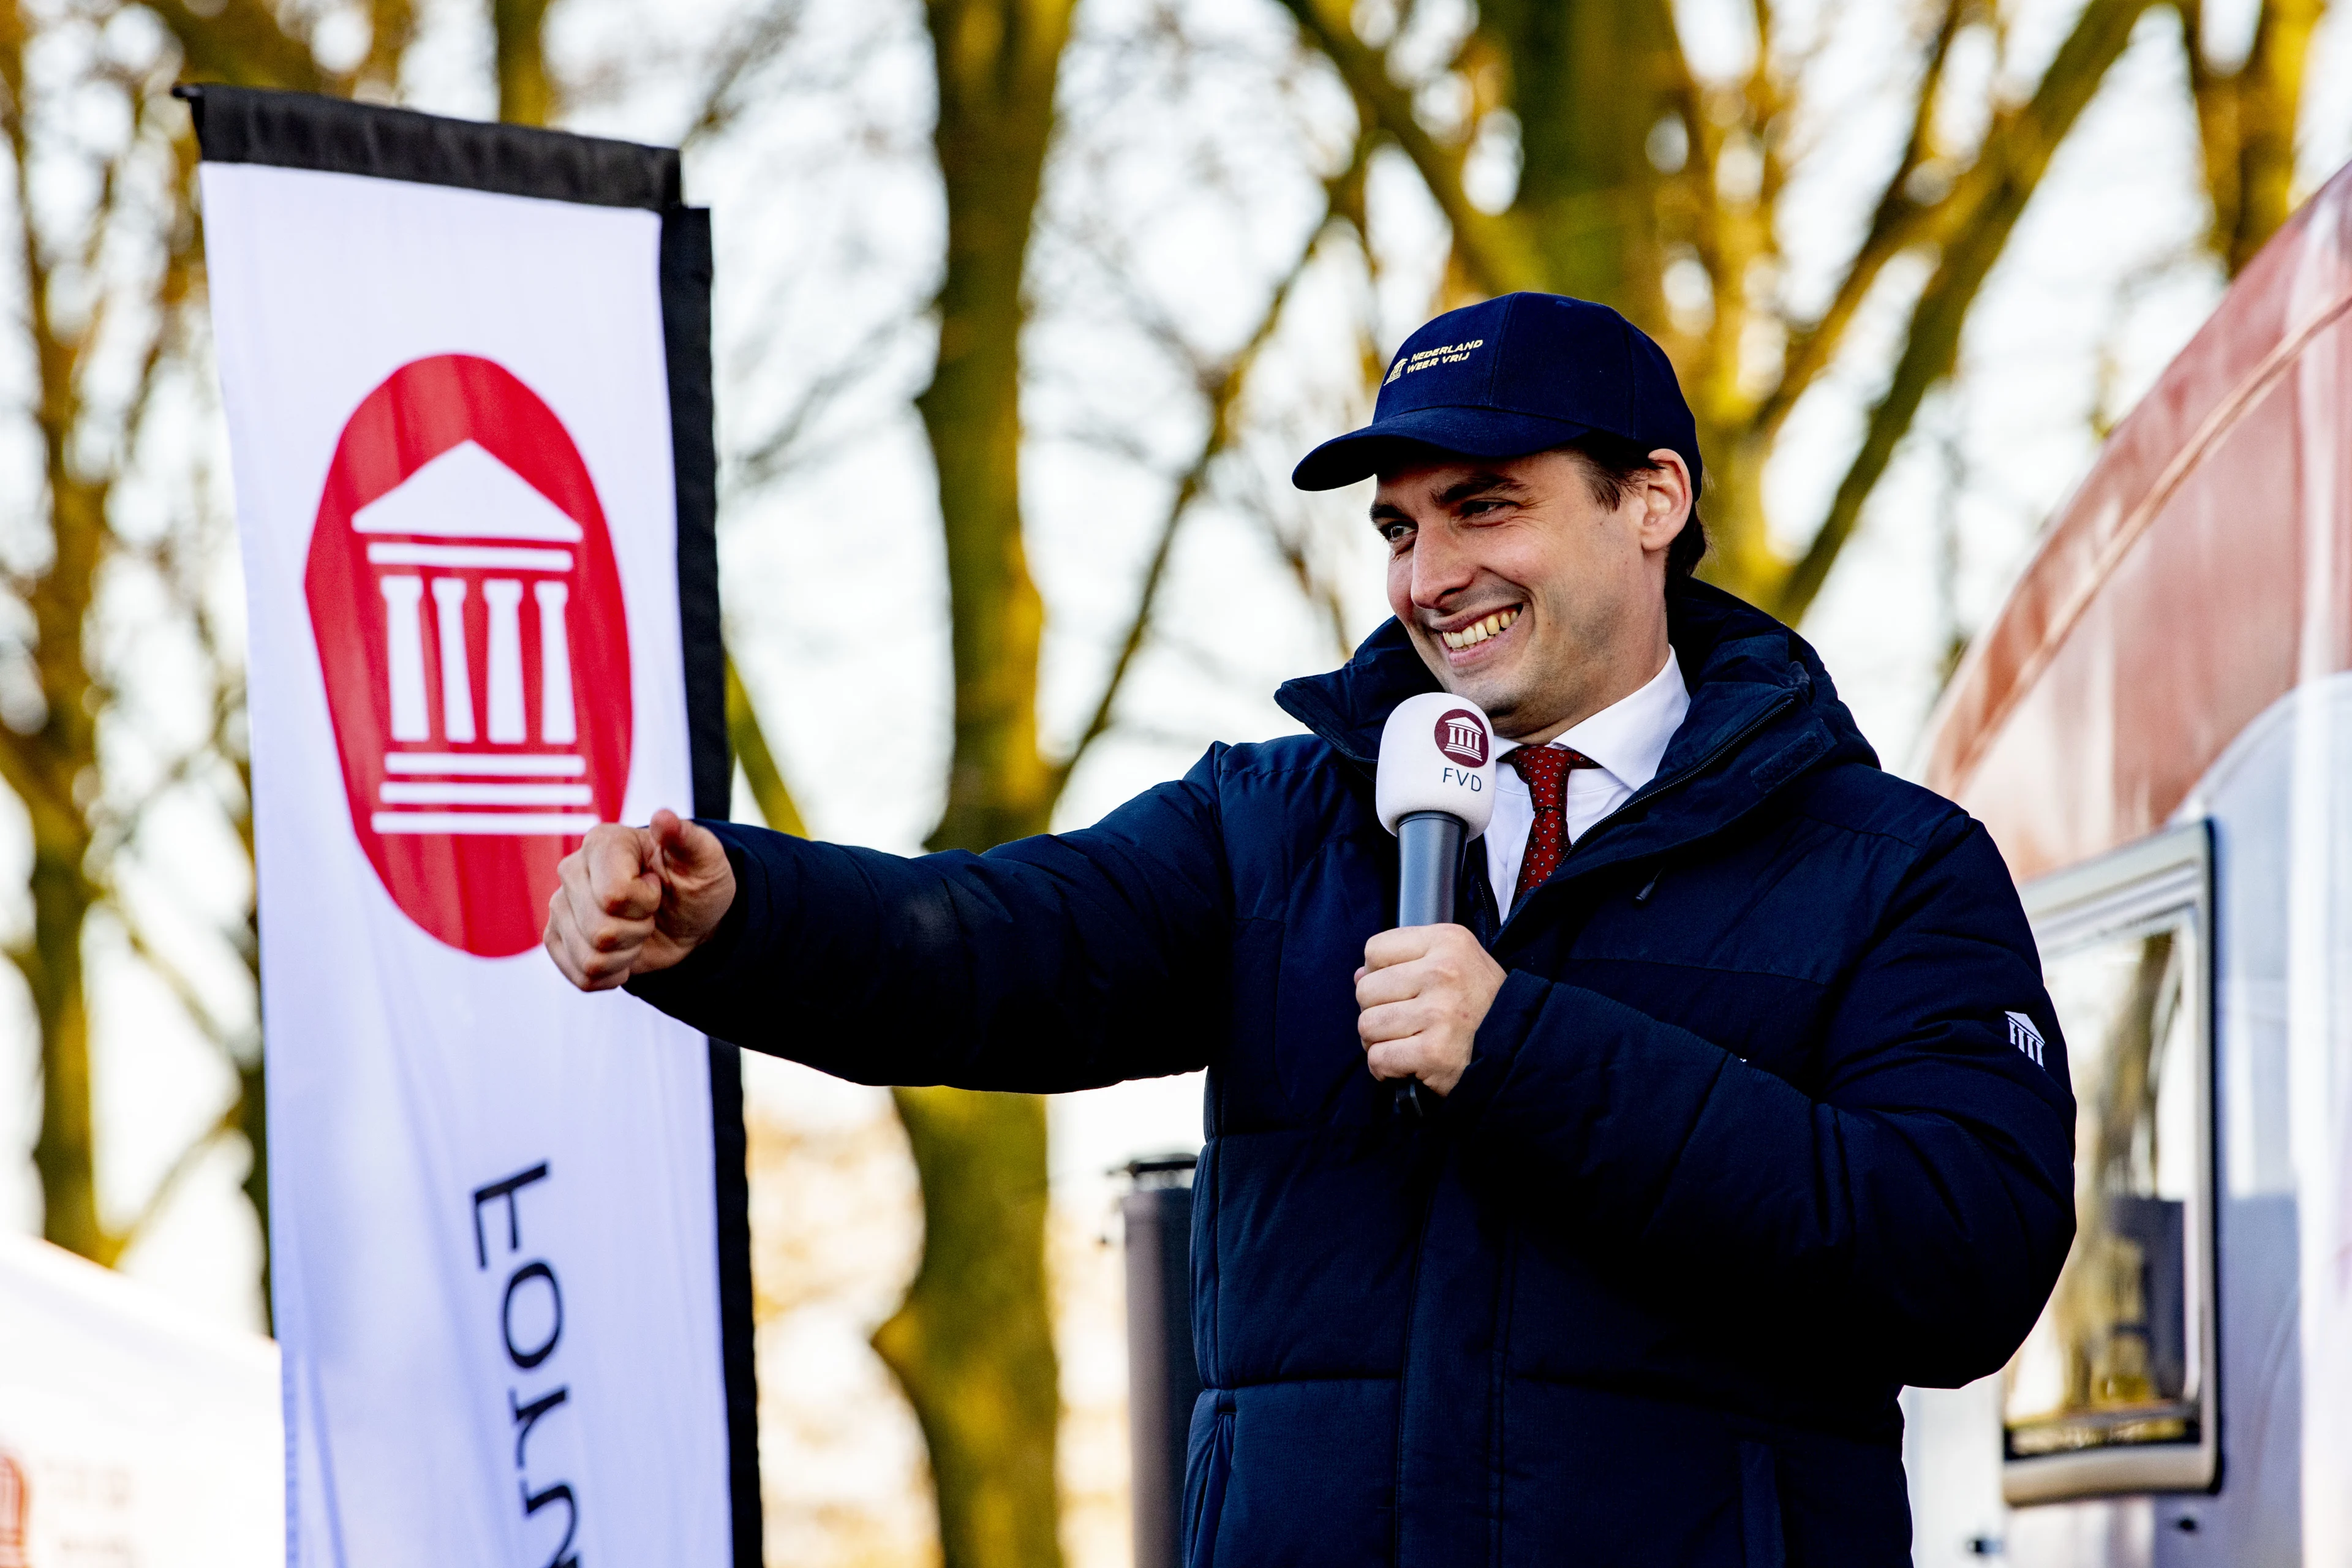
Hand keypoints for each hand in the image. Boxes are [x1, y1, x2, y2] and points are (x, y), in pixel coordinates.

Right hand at [544, 808, 736, 990]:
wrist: (687, 918)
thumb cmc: (695, 883)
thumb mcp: (706, 860)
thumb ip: (688, 838)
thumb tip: (663, 818)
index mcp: (603, 842)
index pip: (614, 895)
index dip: (646, 902)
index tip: (657, 887)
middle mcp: (572, 870)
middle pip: (601, 931)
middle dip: (639, 930)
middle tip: (650, 912)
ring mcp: (560, 906)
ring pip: (592, 958)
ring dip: (627, 955)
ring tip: (636, 930)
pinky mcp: (557, 939)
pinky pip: (582, 976)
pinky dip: (613, 974)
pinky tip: (624, 953)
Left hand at [1354, 924, 1504, 1096]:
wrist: (1520, 1047)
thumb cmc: (1481, 1004)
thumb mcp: (1457, 960)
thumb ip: (1409, 959)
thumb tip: (1360, 975)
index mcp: (1447, 941)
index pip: (1375, 950)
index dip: (1379, 973)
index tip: (1400, 989)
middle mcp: (1443, 972)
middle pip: (1366, 990)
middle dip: (1376, 1010)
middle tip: (1402, 1022)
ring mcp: (1438, 1013)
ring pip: (1367, 1025)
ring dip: (1379, 1041)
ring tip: (1405, 1042)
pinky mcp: (1433, 1053)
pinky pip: (1379, 1058)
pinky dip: (1385, 1068)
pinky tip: (1406, 1064)